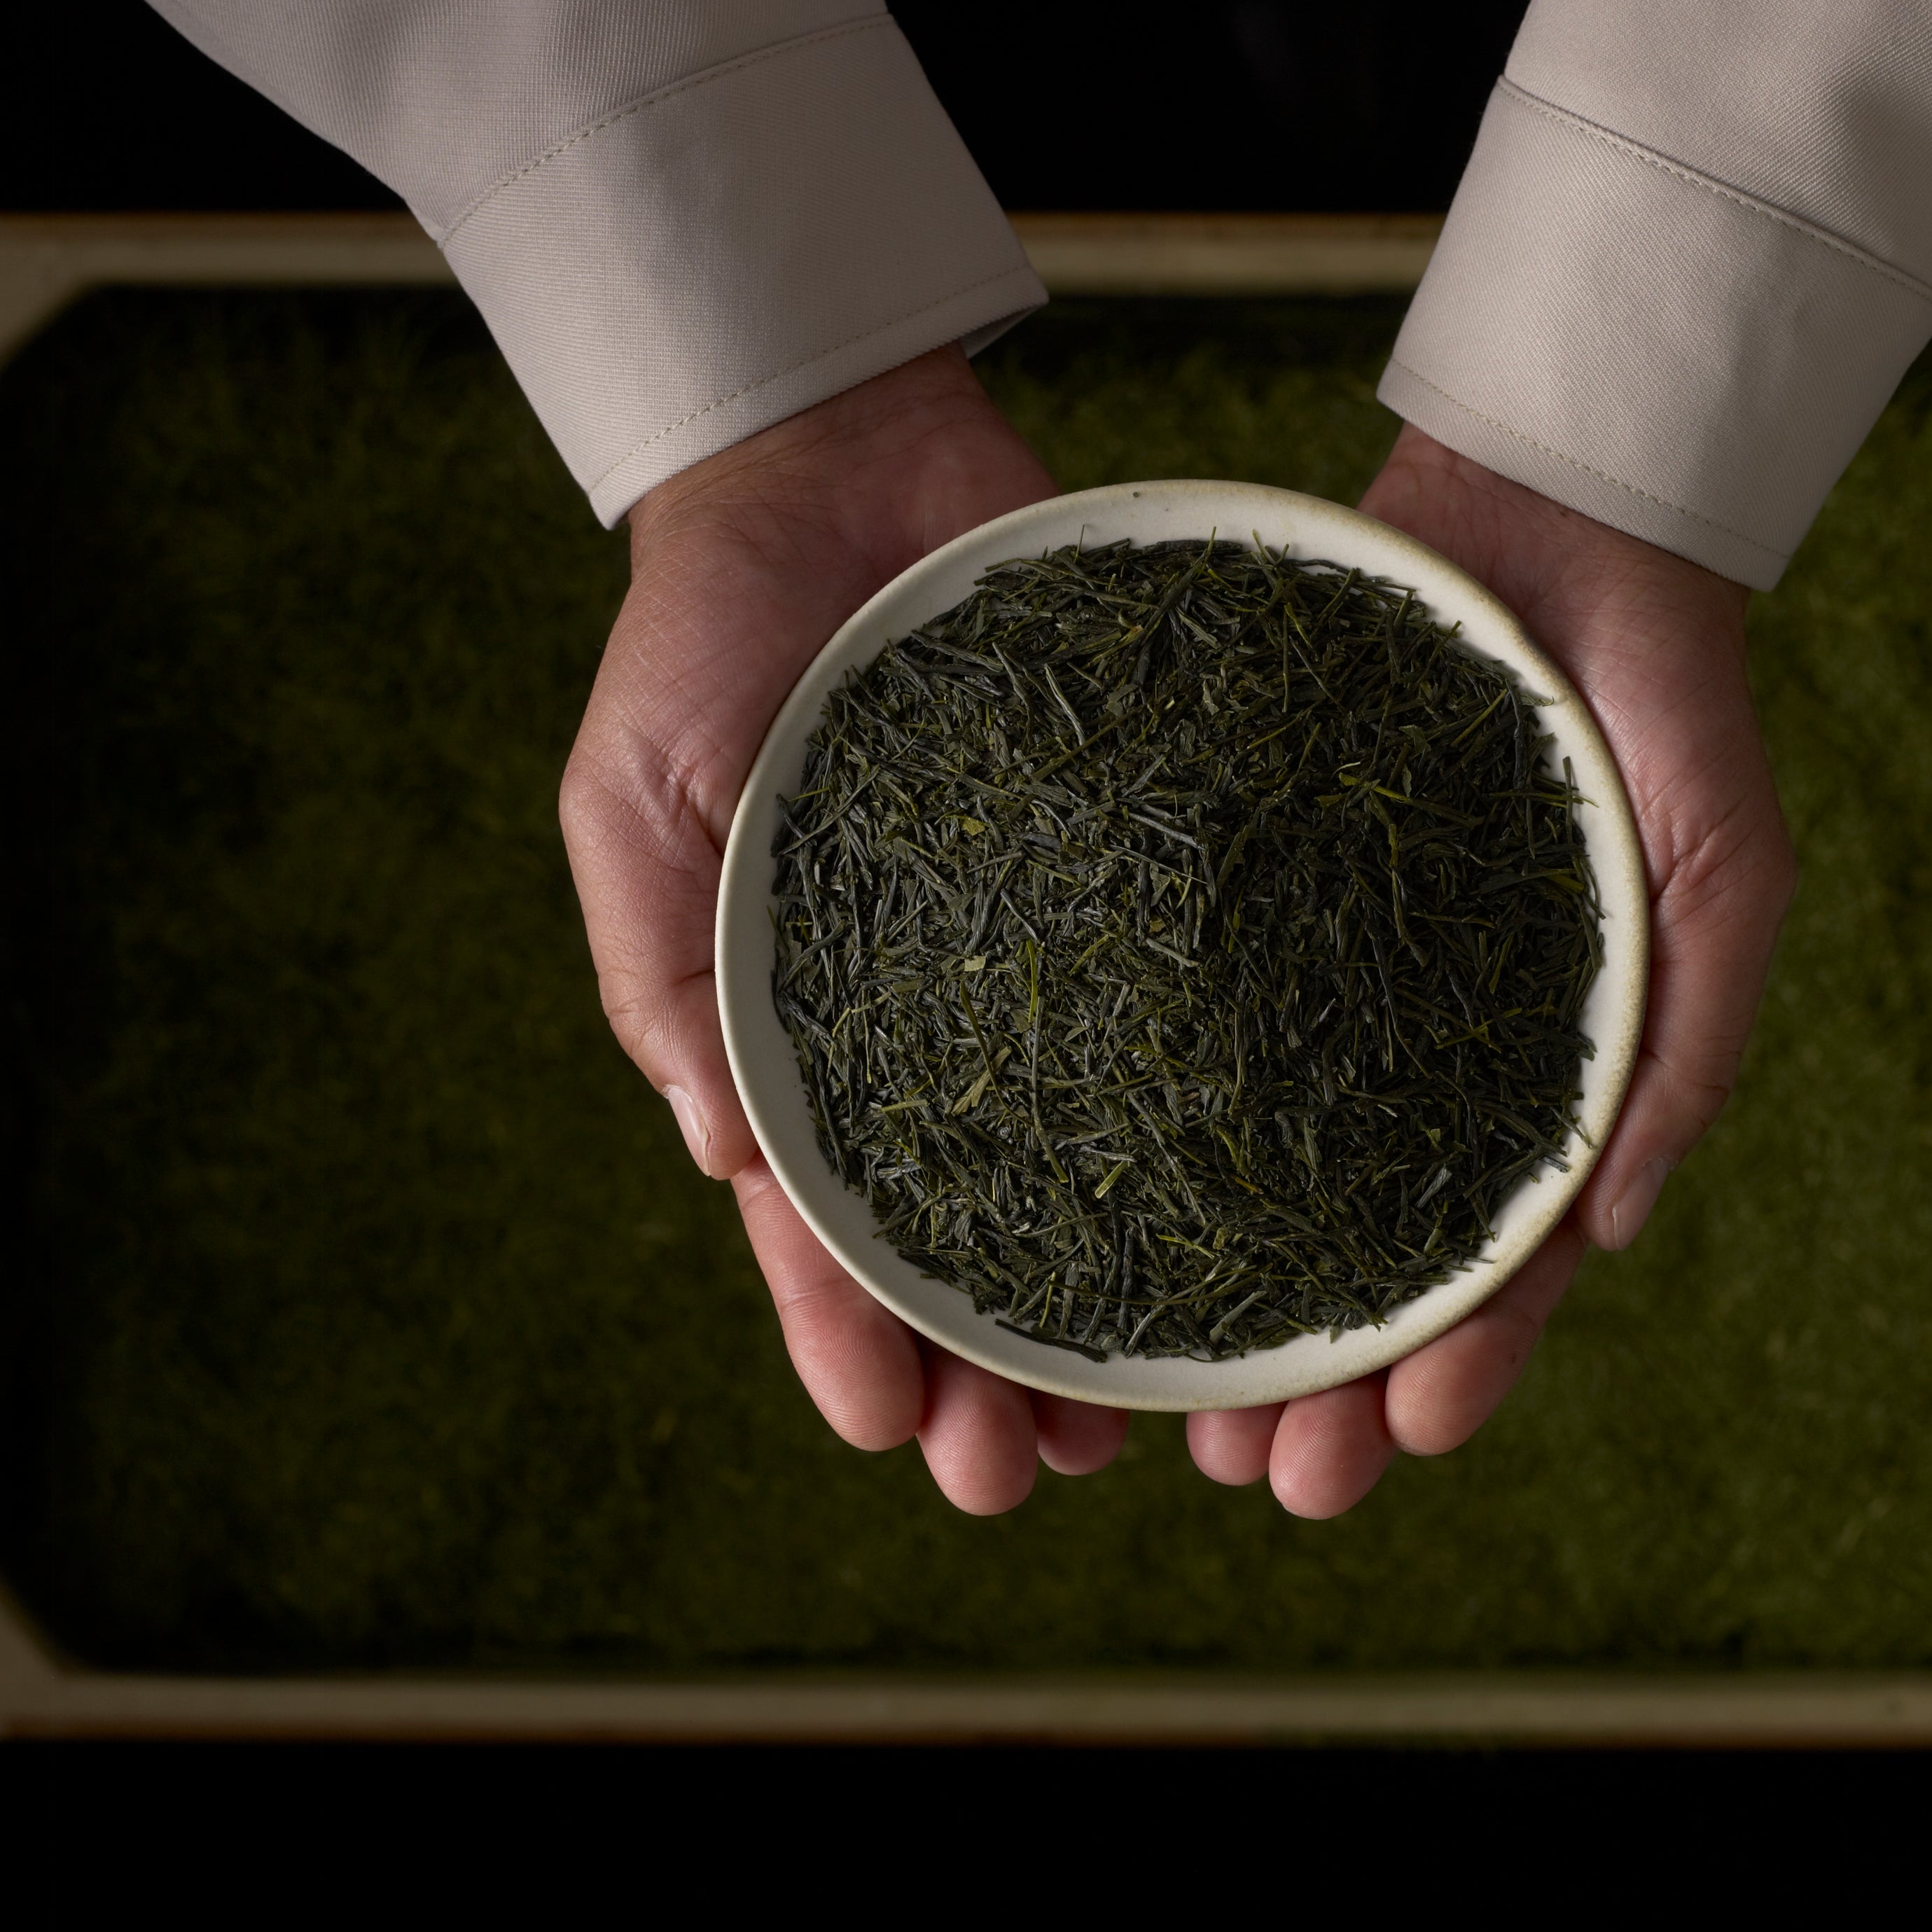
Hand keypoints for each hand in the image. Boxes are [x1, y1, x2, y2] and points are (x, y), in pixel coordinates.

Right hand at [561, 348, 1131, 1513]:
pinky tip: (1293, 1215)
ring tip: (1181, 1409)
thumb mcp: (638, 799)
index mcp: (805, 1030)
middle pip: (983, 1235)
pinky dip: (1237, 1124)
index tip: (898, 1440)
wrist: (847, 457)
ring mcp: (1060, 963)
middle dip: (1008, 1364)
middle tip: (1056, 1474)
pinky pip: (1204, 1016)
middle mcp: (947, 1023)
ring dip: (1134, 1297)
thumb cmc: (708, 633)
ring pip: (1106, 1166)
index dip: (856, 1336)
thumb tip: (727, 1159)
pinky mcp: (1157, 881)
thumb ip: (668, 969)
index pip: (829, 1222)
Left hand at [1185, 425, 1796, 1515]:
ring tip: (1152, 1417)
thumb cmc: (1666, 689)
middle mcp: (1406, 1050)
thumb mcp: (1725, 868)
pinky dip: (1127, 1127)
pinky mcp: (1222, 897)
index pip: (1492, 1257)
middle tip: (1259, 1481)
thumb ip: (1688, 1046)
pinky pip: (1169, 1029)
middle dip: (1310, 1379)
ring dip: (1207, 1306)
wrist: (1548, 505)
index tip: (1397, 1448)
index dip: (1456, 1363)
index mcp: (1534, 1071)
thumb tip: (1610, 1240)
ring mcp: (1307, 982)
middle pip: (1349, 1253)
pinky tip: (1069, 1211)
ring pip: (1245, 1175)